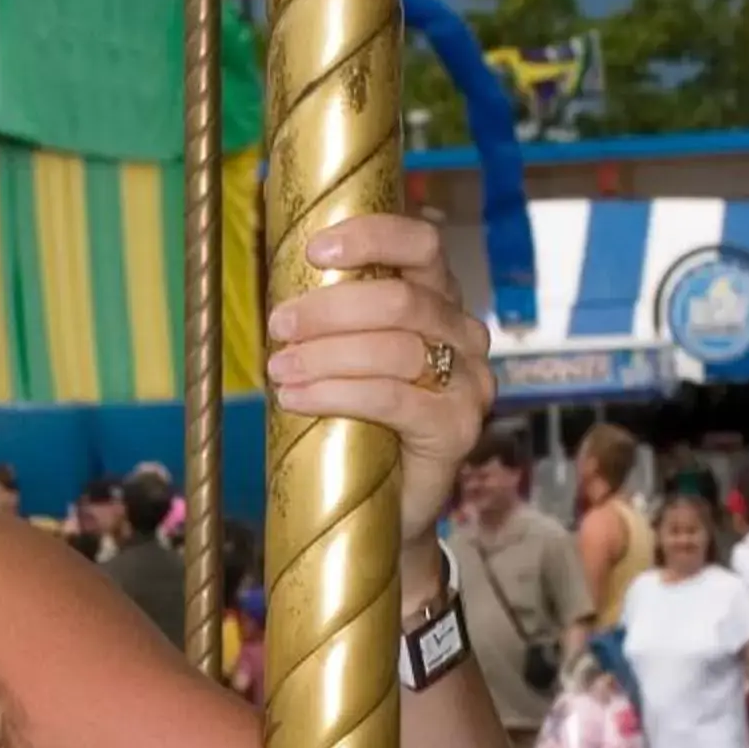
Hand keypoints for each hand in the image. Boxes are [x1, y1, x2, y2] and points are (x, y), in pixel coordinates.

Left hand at [262, 214, 493, 553]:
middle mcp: (465, 336)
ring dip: (325, 354)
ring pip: (395, 347)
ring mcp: (469, 383)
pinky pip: (392, 398)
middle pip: (401, 299)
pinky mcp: (457, 428)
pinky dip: (336, 393)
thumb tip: (281, 294)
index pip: (422, 245)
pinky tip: (297, 397)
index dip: (371, 236)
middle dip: (329, 308)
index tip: (313, 248)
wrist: (390, 511)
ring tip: (279, 368)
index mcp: (441, 302)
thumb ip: (337, 323)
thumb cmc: (364, 427)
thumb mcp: (351, 362)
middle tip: (279, 325)